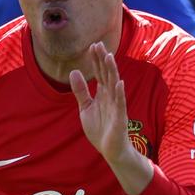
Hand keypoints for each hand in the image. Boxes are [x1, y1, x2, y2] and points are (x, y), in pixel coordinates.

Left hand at [70, 42, 148, 190]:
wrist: (110, 150)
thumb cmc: (100, 129)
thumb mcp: (85, 108)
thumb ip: (81, 91)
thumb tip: (74, 72)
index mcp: (102, 93)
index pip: (99, 73)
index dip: (96, 60)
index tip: (92, 45)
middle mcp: (110, 96)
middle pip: (107, 74)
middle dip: (102, 60)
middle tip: (99, 44)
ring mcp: (116, 106)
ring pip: (114, 85)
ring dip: (112, 71)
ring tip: (109, 57)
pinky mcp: (120, 118)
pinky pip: (120, 104)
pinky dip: (120, 94)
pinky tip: (120, 83)